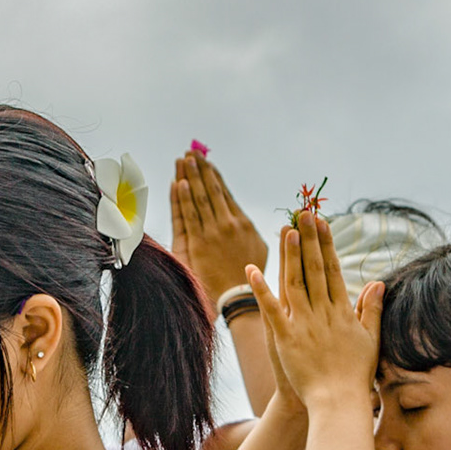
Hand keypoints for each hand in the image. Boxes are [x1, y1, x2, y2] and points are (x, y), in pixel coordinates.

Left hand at [169, 150, 267, 314]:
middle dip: (201, 169)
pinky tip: (179, 182)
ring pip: (200, 198)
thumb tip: (271, 219)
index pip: (224, 192)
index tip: (206, 161)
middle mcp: (229, 223)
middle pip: (211, 190)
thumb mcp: (260, 248)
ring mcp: (213, 231)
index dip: (214, 175)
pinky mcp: (199, 242)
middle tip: (192, 152)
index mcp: (242, 222)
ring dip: (191, 176)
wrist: (237, 297)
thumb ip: (255, 231)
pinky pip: (190, 214)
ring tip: (185, 159)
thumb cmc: (249, 276)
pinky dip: (184, 197)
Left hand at [247, 213, 380, 415]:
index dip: (326, 245)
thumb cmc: (355, 375)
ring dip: (290, 255)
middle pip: (315, 270)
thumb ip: (372, 309)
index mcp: (342, 311)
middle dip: (309, 240)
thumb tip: (378, 282)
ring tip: (286, 229)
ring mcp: (304, 325)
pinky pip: (271, 310)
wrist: (338, 403)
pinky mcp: (286, 339)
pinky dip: (261, 289)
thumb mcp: (370, 339)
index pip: (333, 270)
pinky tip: (251, 269)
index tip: (322, 223)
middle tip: (304, 213)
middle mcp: (324, 313)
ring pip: (295, 283)